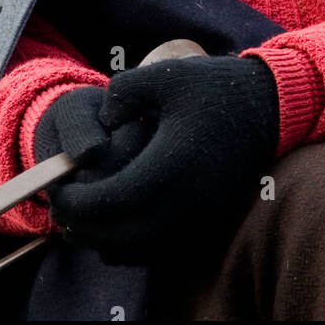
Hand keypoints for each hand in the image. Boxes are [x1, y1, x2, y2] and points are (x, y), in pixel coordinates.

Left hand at [34, 55, 278, 263]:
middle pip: (118, 236)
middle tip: (60, 207)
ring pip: (137, 249)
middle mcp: (186, 202)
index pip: (110, 201)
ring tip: (82, 215)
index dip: (75, 200)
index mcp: (171, 166)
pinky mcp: (206, 222)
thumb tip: (101, 125)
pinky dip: (129, 243)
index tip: (56, 186)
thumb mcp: (165, 75)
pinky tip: (117, 220)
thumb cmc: (214, 88)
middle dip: (82, 225)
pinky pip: (159, 249)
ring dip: (102, 239)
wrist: (269, 108)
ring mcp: (198, 217)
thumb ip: (122, 91)